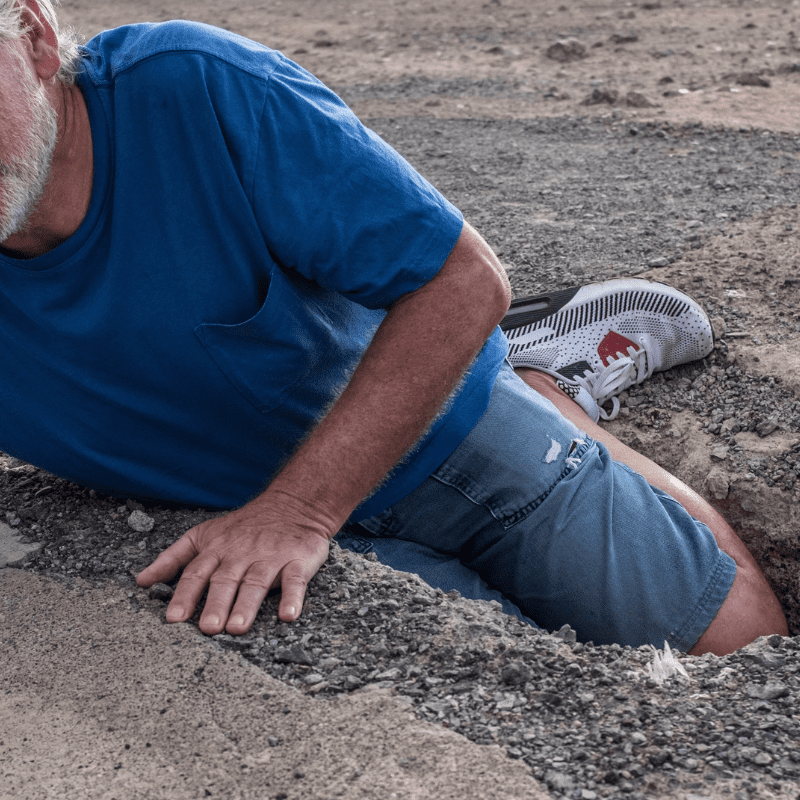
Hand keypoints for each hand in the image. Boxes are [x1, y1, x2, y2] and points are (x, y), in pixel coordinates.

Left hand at [136, 498, 330, 634]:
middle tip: (208, 628)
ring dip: (246, 604)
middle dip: (216, 603)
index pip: (196, 573)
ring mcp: (270, 556)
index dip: (185, 595)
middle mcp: (241, 554)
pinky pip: (295, 579)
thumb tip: (141, 581)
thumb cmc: (244, 525)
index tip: (174, 618)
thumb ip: (173, 558)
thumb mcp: (204, 534)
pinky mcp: (297, 559)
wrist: (294, 504)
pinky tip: (289, 614)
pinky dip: (293, 596)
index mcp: (217, 549)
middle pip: (226, 580)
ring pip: (256, 581)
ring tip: (237, 627)